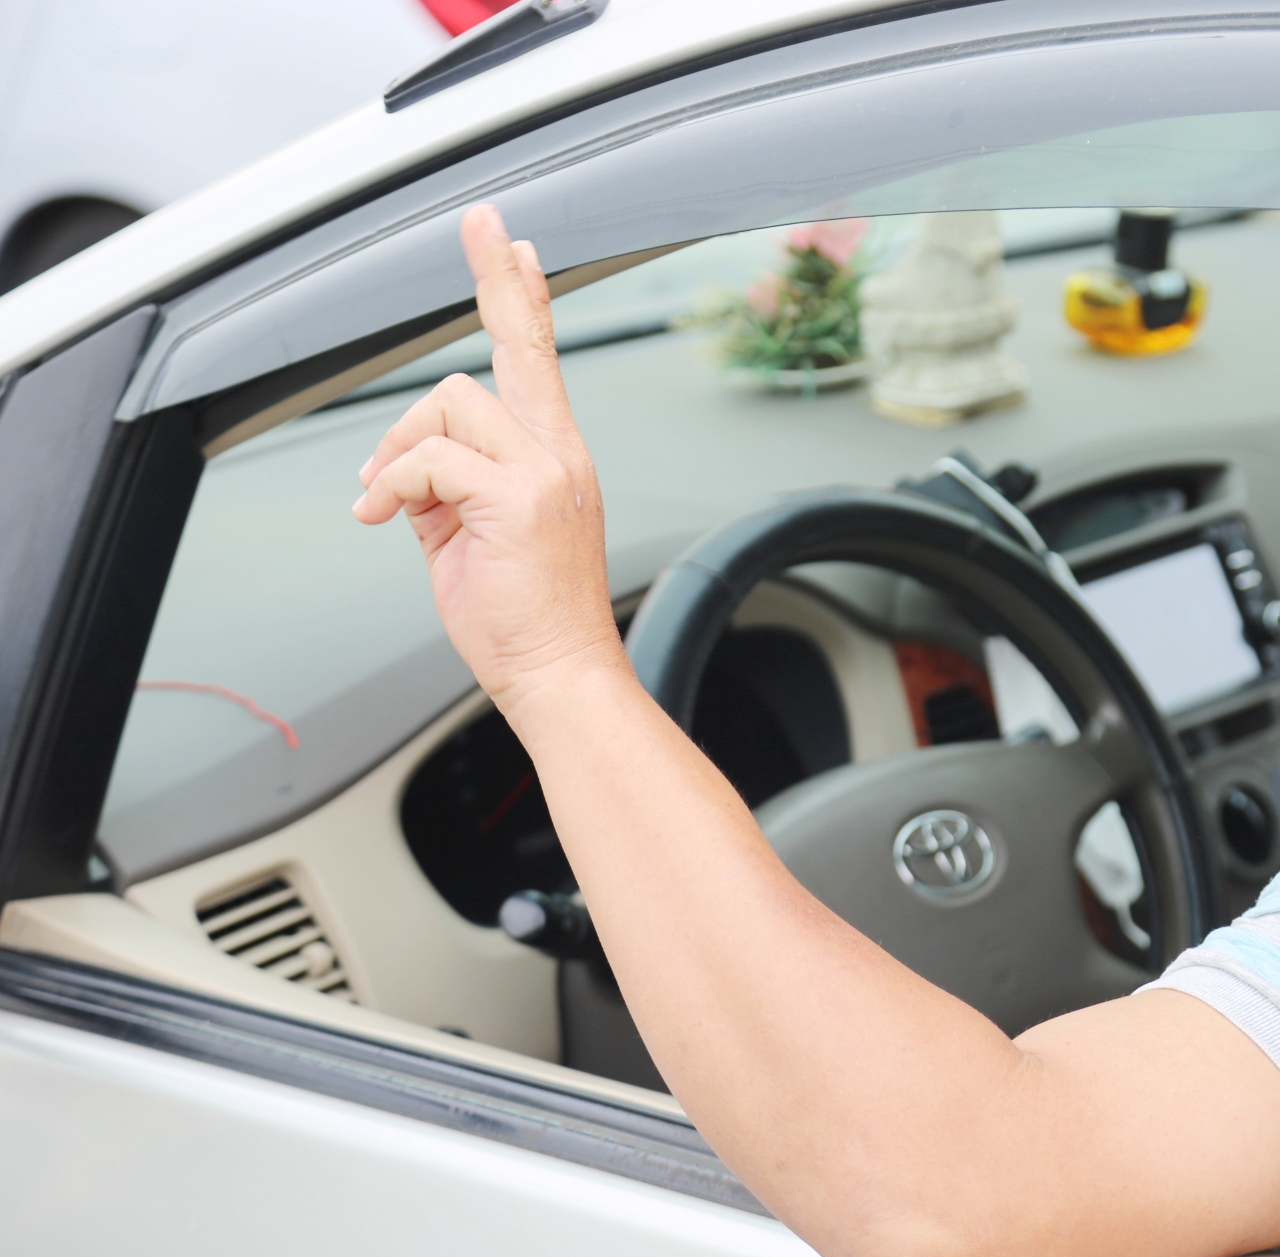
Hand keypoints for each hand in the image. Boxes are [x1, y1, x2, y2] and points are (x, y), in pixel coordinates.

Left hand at [353, 204, 625, 711]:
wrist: (561, 677)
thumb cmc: (524, 620)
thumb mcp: (471, 538)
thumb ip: (441, 488)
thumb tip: (396, 472)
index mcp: (555, 458)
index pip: (538, 355)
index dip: (521, 292)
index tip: (511, 241)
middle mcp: (560, 453)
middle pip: (508, 345)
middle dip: (486, 289)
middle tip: (479, 223)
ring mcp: (546, 473)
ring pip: (451, 403)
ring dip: (400, 449)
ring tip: (392, 504)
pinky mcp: (519, 499)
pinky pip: (431, 459)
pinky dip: (393, 487)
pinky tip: (385, 521)